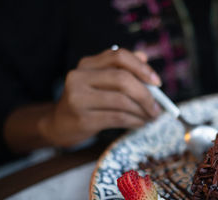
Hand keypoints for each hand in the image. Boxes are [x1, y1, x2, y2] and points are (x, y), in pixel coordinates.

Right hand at [39, 48, 161, 146]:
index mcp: (87, 64)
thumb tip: (144, 57)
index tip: (157, 82)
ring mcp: (79, 98)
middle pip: (123, 79)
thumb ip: (121, 69)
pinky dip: (135, 121)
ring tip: (151, 117)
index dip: (142, 68)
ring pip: (122, 101)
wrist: (59, 124)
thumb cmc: (87, 101)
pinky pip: (118, 118)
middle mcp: (79, 77)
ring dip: (143, 111)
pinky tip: (140, 123)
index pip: (119, 56)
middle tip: (158, 108)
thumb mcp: (100, 82)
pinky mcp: (83, 118)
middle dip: (146, 95)